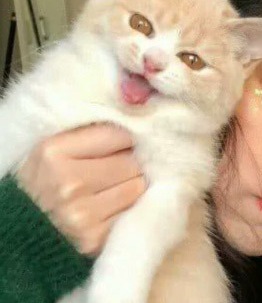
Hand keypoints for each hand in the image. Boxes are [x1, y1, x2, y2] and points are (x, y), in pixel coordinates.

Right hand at [17, 123, 145, 254]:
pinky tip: (110, 206)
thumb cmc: (43, 180)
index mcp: (54, 152)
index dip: (126, 139)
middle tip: (118, 167)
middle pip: (131, 162)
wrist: (19, 228)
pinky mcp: (93, 238)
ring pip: (137, 186)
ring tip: (113, 186)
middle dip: (130, 162)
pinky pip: (132, 212)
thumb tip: (134, 128)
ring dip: (131, 184)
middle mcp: (69, 183)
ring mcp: (82, 214)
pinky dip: (126, 207)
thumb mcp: (54, 148)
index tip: (123, 144)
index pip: (118, 135)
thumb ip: (90, 133)